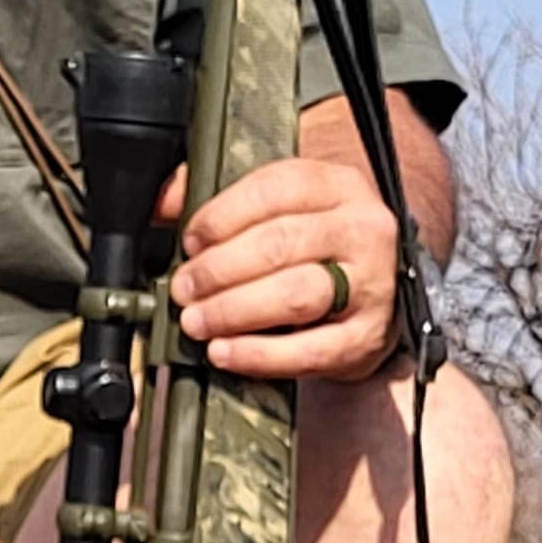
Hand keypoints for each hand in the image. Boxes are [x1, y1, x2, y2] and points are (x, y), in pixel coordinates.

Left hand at [163, 143, 401, 382]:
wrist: (378, 295)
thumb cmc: (319, 248)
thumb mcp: (283, 209)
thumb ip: (223, 199)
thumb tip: (163, 202)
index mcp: (338, 186)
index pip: (275, 189)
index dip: (222, 216)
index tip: (190, 241)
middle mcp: (362, 230)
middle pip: (280, 243)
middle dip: (218, 269)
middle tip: (184, 288)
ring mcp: (372, 285)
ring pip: (295, 294)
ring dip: (233, 310)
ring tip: (197, 320)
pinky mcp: (367, 337)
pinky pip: (309, 350)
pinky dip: (259, 355)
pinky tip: (225, 352)